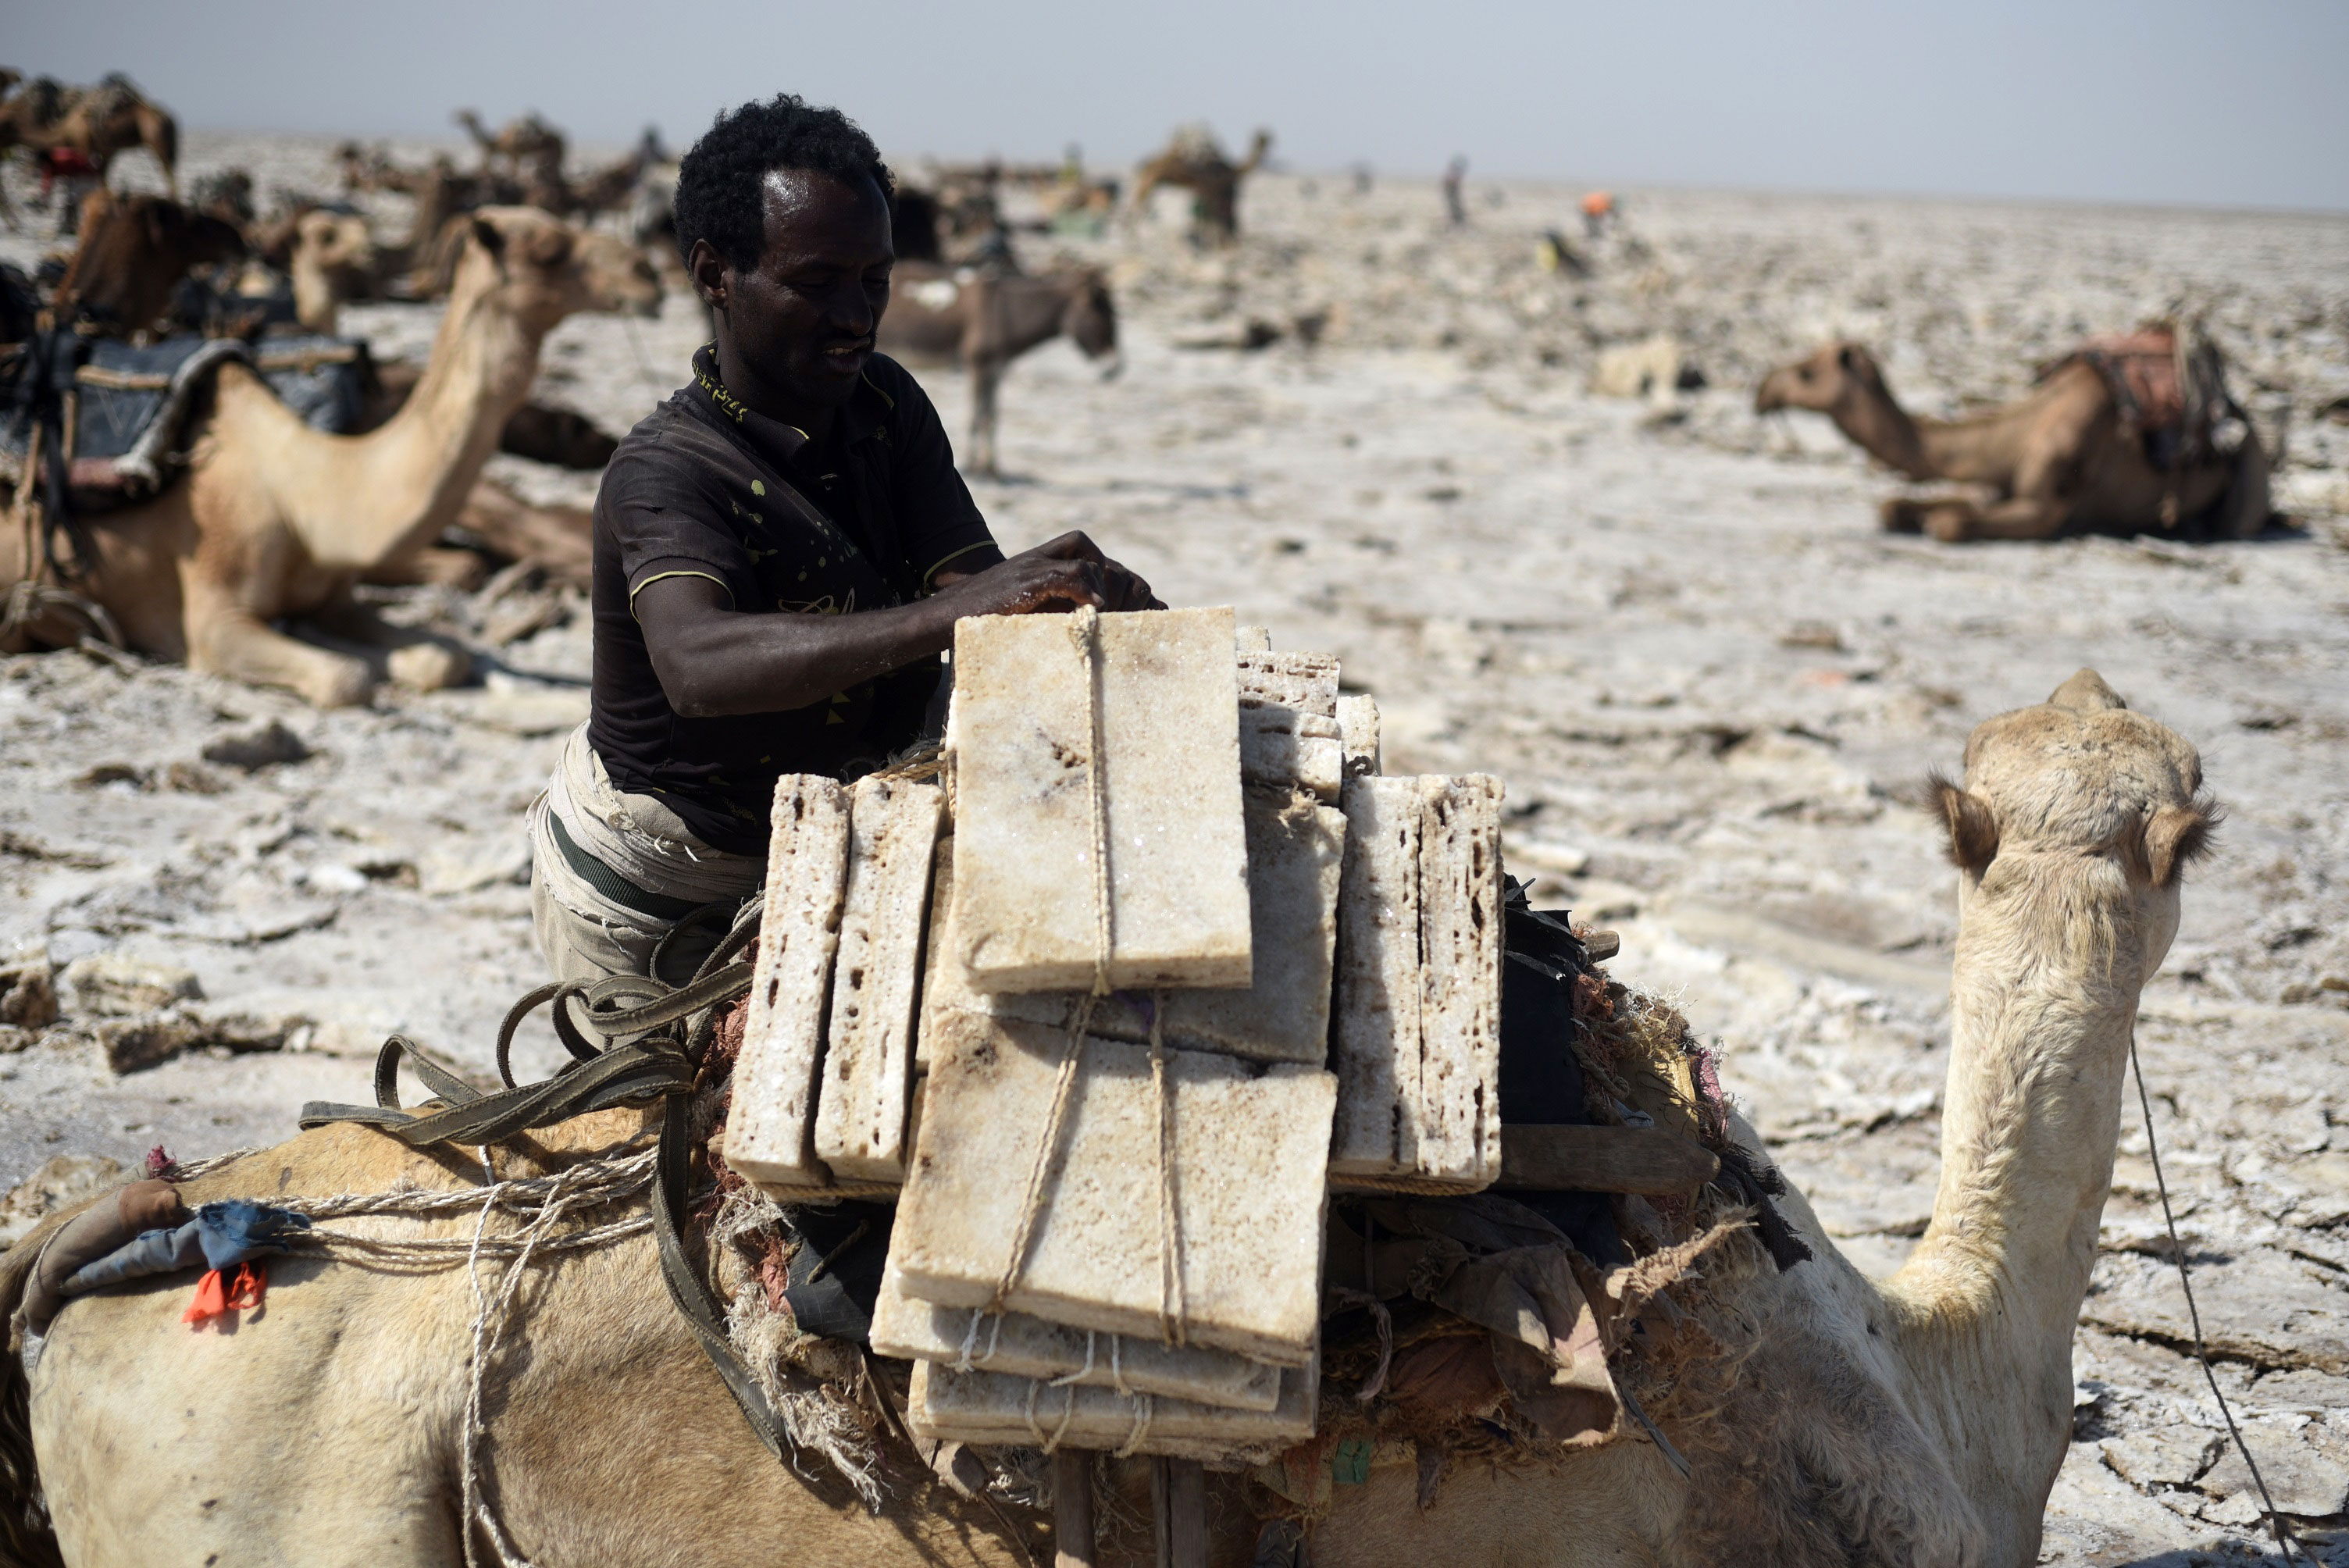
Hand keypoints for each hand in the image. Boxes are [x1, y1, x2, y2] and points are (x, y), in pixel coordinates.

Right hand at [932, 531, 1162, 615]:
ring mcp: (1031, 568)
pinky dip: (1086, 589)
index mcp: (1041, 564)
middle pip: (1093, 553)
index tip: (1127, 606)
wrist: (943, 619)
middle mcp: (1038, 559)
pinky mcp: (1024, 582)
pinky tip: (1096, 610)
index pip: (1089, 554)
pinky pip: (1065, 574)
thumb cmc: (983, 622)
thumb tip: (1097, 624)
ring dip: (1105, 587)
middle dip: (1116, 581)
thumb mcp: (1027, 613)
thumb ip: (1056, 611)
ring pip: (1086, 561)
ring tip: (1108, 615)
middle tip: (1126, 612)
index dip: (1114, 575)